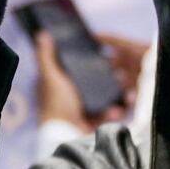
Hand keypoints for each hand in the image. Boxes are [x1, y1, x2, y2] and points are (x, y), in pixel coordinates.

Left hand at [30, 29, 146, 129]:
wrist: (66, 134)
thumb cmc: (56, 104)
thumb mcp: (50, 77)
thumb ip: (46, 57)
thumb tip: (42, 34)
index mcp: (58, 83)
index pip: (76, 68)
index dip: (90, 62)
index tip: (107, 56)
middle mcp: (69, 96)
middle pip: (93, 83)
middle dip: (110, 79)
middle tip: (123, 75)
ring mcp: (81, 110)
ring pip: (104, 98)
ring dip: (116, 96)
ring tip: (126, 94)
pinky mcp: (92, 123)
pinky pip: (107, 114)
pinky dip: (114, 112)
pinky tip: (116, 111)